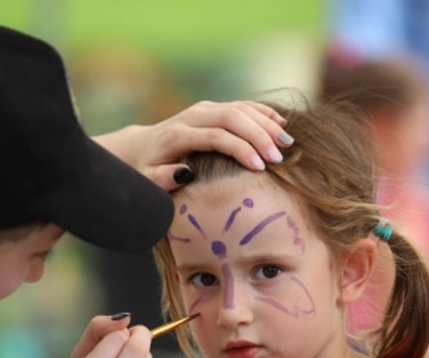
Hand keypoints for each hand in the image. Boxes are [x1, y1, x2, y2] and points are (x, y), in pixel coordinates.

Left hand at [93, 100, 293, 189]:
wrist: (141, 148)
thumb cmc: (147, 171)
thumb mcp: (147, 180)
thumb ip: (163, 179)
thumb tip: (184, 174)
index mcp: (178, 135)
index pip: (216, 137)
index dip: (240, 149)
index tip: (260, 167)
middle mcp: (192, 116)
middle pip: (232, 118)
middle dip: (259, 136)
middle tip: (279, 157)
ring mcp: (204, 109)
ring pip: (240, 108)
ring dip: (266, 123)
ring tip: (287, 143)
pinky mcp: (213, 107)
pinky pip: (243, 105)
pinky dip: (263, 113)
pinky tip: (282, 124)